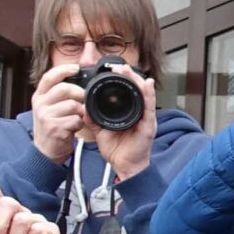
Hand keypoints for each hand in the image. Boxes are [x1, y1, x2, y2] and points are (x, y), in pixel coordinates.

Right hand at [31, 64, 85, 162]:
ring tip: (79, 118)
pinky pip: (75, 120)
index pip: (49, 77)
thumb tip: (77, 82)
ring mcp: (46, 116)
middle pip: (65, 89)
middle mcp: (40, 104)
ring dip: (81, 112)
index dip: (63, 70)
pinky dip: (80, 124)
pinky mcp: (55, 128)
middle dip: (79, 93)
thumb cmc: (52, 128)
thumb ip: (58, 95)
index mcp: (39, 96)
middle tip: (84, 101)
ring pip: (72, 105)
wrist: (45, 152)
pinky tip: (75, 128)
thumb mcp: (49, 108)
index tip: (76, 68)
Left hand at [87, 64, 158, 179]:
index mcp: (129, 113)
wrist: (124, 167)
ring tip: (128, 70)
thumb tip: (83, 109)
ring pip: (144, 94)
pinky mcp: (149, 125)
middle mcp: (139, 113)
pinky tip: (147, 84)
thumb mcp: (101, 131)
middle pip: (137, 89)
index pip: (127, 92)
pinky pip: (150, 107)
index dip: (122, 79)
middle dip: (129, 75)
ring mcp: (146, 118)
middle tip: (119, 66)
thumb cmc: (118, 151)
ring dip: (137, 80)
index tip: (113, 69)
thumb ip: (94, 119)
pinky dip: (149, 95)